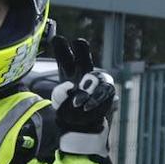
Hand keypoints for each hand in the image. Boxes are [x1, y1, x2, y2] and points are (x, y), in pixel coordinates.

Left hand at [51, 36, 115, 153]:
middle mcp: (83, 73)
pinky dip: (95, 100)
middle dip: (81, 49)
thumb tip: (71, 87)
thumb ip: (61, 93)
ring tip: (77, 104)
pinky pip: (104, 92)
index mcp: (68, 72)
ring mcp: (96, 81)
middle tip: (78, 42)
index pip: (65, 58)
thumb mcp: (58, 101)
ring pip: (95, 77)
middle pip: (83, 57)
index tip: (57, 38)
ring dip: (87, 88)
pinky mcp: (107, 91)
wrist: (81, 125)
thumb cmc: (68, 109)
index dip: (61, 48)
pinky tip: (86, 107)